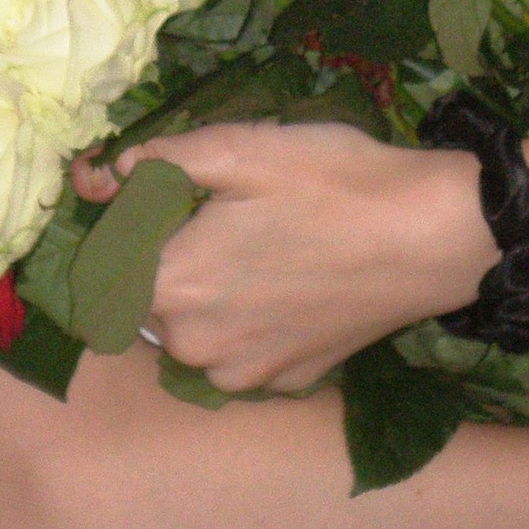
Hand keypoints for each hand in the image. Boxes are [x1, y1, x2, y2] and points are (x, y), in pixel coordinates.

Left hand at [72, 120, 496, 390]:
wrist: (431, 236)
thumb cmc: (331, 182)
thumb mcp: (240, 147)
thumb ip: (157, 160)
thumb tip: (98, 173)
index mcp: (170, 286)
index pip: (102, 270)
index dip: (119, 230)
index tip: (151, 197)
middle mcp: (194, 346)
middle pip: (146, 300)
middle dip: (165, 257)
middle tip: (219, 208)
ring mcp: (243, 373)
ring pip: (194, 329)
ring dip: (206, 292)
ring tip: (259, 242)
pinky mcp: (288, 381)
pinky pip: (242, 349)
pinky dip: (250, 319)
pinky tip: (291, 278)